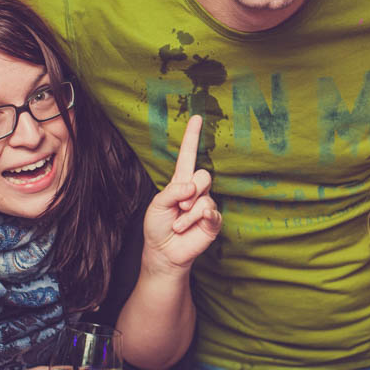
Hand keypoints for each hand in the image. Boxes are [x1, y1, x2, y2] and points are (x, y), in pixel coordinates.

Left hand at [143, 115, 221, 272]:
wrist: (163, 252)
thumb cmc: (157, 226)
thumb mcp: (157, 205)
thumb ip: (172, 191)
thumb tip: (192, 186)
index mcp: (180, 181)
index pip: (188, 155)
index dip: (192, 137)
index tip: (197, 117)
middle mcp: (196, 191)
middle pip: (204, 175)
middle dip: (190, 191)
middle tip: (180, 206)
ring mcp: (206, 205)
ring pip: (206, 196)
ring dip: (188, 213)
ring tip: (179, 224)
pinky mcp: (212, 221)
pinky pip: (212, 212)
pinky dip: (201, 217)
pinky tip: (195, 223)